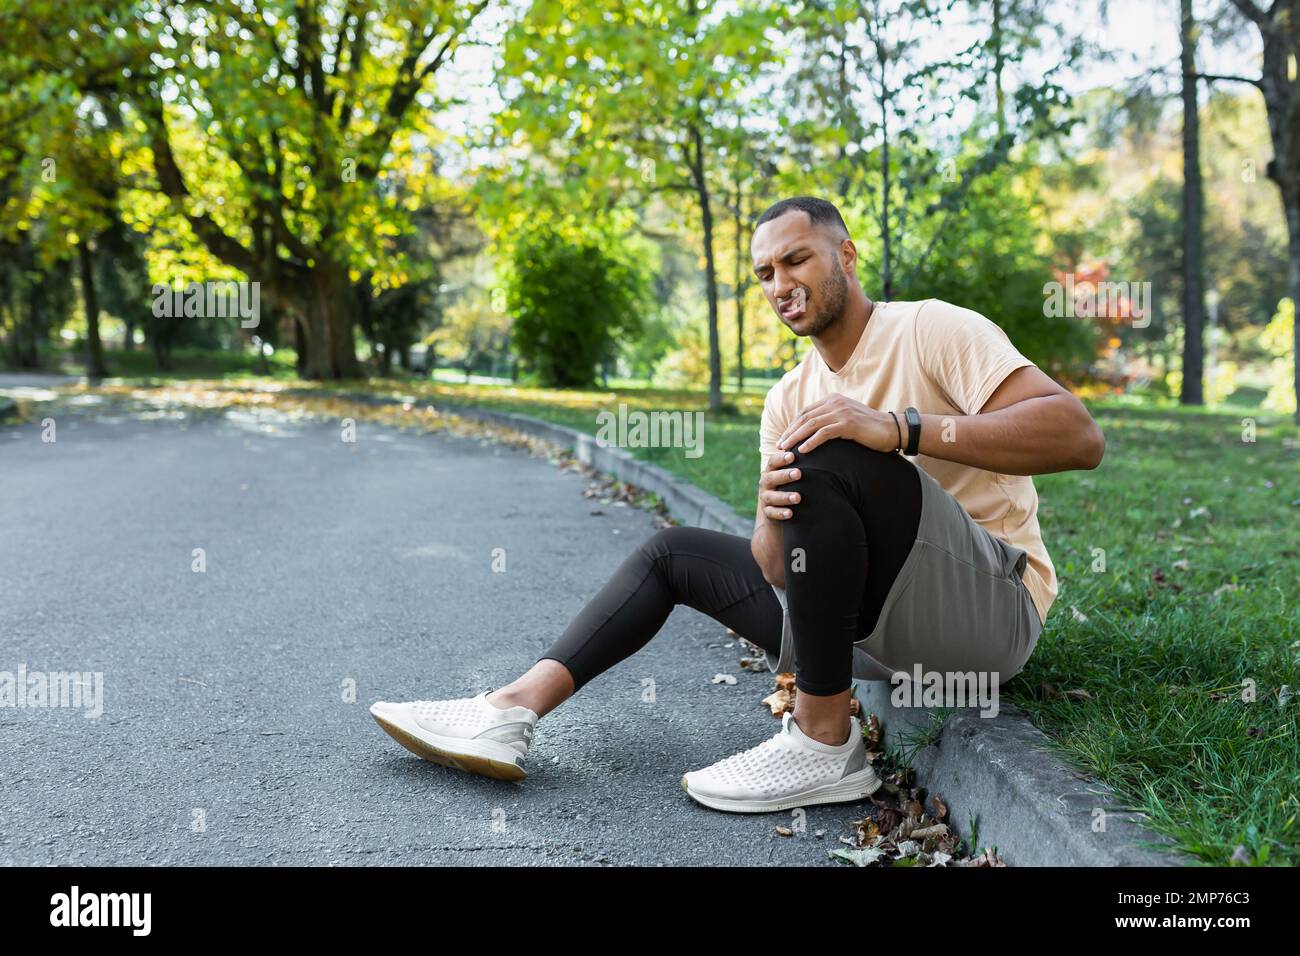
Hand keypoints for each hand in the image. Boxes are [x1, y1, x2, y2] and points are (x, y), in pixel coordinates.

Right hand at [759, 449, 802, 520]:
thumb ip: (800, 462)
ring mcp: (766, 497)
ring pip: (772, 497)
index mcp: (771, 470)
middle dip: (785, 475)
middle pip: (771, 477)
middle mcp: (766, 482)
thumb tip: (819, 444)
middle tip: (799, 473)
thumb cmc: (790, 484)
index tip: (793, 456)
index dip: (781, 458)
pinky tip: (790, 513)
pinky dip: (780, 513)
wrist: (778, 507)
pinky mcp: (767, 512)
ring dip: (784, 496)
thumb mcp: (791, 473)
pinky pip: (772, 513)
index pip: (773, 462)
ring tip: (798, 497)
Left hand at [777, 394, 899, 454]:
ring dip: (795, 437)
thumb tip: (814, 432)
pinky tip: (803, 450)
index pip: (806, 411)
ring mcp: (842, 412)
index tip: (784, 437)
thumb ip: (832, 420)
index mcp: (833, 400)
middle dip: (790, 432)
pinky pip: (824, 433)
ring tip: (785, 449)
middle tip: (779, 445)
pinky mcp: (848, 424)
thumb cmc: (870, 429)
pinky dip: (811, 442)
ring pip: (811, 424)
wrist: (892, 429)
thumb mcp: (847, 420)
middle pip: (805, 417)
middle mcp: (835, 402)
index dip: (793, 425)